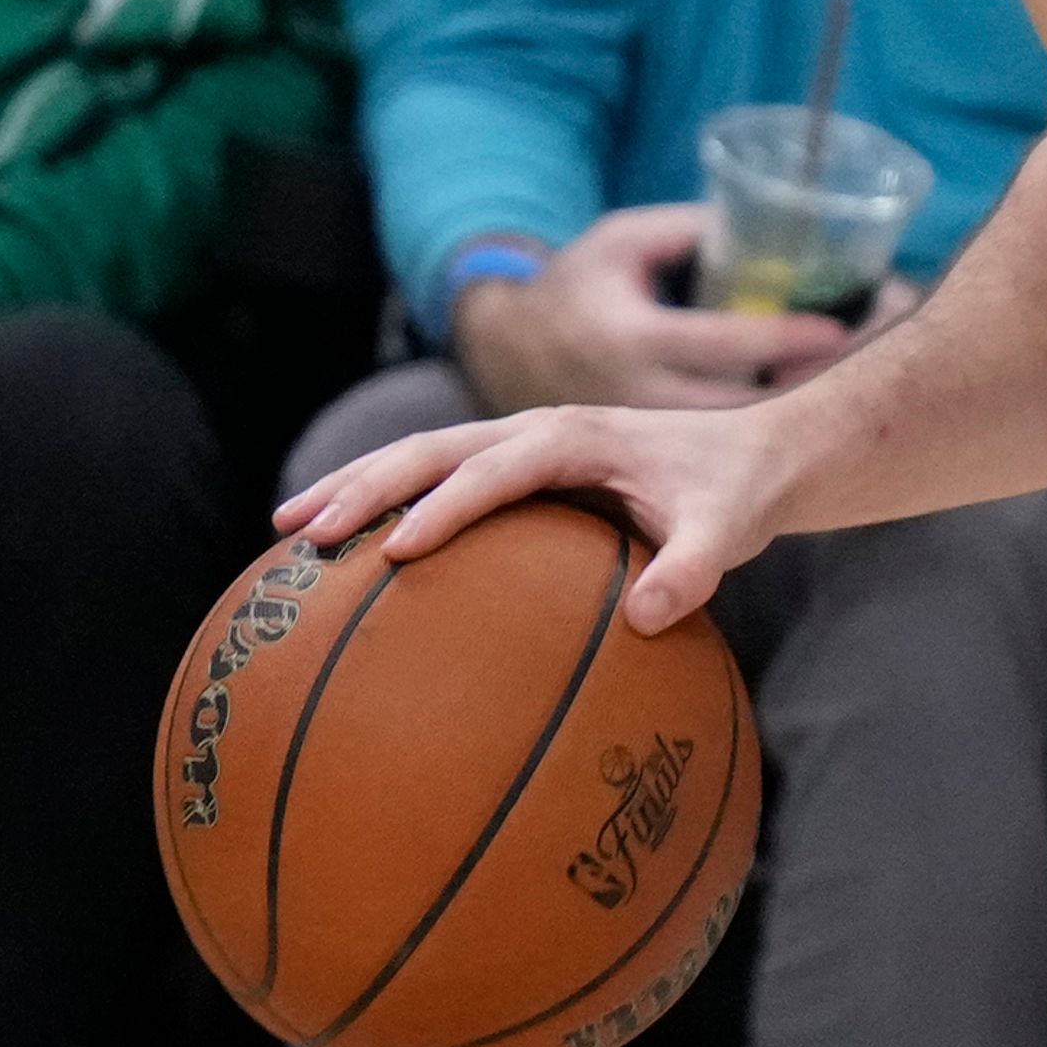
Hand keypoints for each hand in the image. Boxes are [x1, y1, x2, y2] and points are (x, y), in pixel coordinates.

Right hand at [274, 394, 803, 634]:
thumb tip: (652, 619)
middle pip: (434, 448)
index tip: (399, 550)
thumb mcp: (731, 531)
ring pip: (423, 454)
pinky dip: (389, 499)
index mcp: (578, 437)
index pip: (496, 469)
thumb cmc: (741, 494)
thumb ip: (695, 569)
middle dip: (366, 486)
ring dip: (357, 484)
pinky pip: (442, 476)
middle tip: (304, 533)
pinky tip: (345, 544)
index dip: (447, 506)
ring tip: (287, 527)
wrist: (760, 453)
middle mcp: (539, 428)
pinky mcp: (521, 464)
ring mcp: (523, 441)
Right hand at [452, 205, 857, 413]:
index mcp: (631, 336)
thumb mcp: (624, 241)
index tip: (841, 327)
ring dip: (802, 411)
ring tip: (873, 383)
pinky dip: (776, 433)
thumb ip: (688, 232)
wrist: (510, 349)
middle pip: (743, 401)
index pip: (720, 340)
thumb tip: (768, 219)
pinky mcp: (656, 463)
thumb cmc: (582, 283)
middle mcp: (639, 395)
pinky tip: (833, 421)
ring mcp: (646, 438)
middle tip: (884, 350)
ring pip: (738, 435)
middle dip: (810, 382)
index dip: (782, 336)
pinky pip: (725, 453)